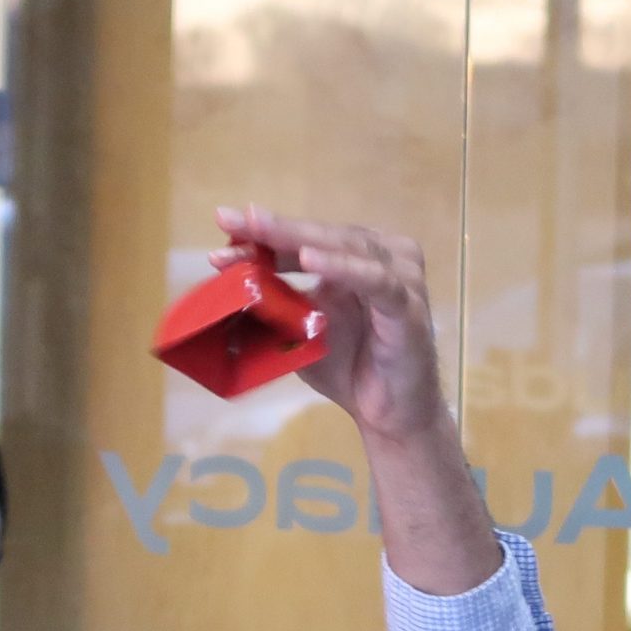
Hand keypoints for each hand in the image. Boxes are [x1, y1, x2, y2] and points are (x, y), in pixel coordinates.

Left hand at [213, 206, 446, 447]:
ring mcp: (398, 276)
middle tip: (232, 218)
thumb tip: (227, 285)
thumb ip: (276, 305)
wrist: (387, 411)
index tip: (224, 222)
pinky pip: (374, 281)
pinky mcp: (406, 304)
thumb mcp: (301, 330)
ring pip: (346, 248)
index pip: (304, 239)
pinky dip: (342, 269)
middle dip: (274, 229)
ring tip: (261, 230)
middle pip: (321, 236)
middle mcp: (380, 257)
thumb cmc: (347, 367)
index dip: (264, 234)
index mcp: (355, 258)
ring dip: (300, 240)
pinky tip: (309, 259)